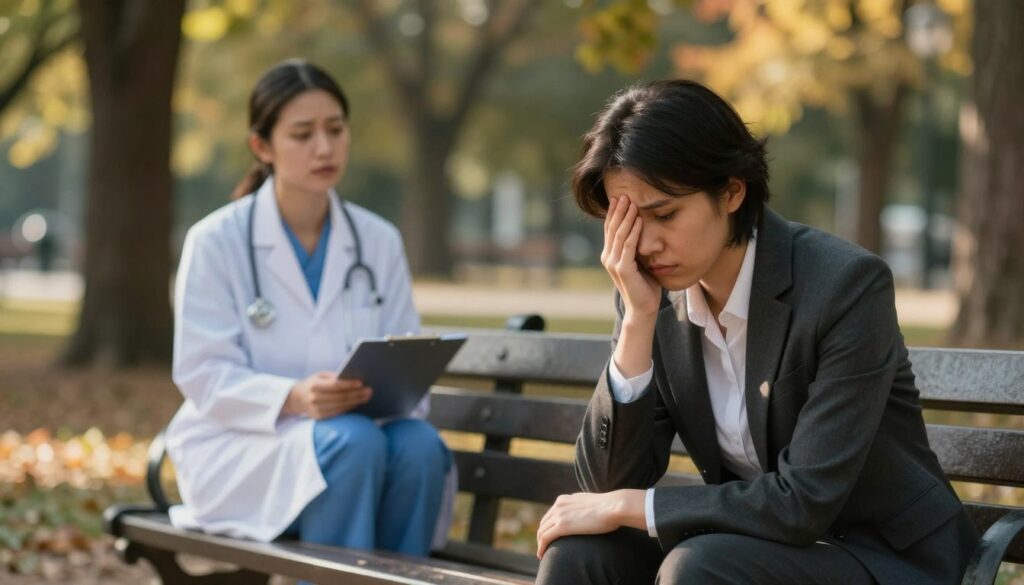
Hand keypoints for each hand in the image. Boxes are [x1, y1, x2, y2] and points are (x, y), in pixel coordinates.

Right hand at [283, 372, 371, 418]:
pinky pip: (338, 413)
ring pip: (341, 406)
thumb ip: (334, 377)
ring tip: (367, 397)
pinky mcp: (320, 417)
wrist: (298, 398)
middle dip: (357, 394)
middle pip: (340, 397)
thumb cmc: (314, 383)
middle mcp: (314, 399)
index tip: (361, 383)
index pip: (335, 386)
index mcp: (315, 385)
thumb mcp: (321, 376)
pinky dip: (349, 408)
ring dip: (356, 402)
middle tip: (369, 390)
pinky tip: (357, 403)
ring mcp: (316, 410)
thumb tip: (352, 378)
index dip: (349, 385)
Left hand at [536, 489, 645, 558]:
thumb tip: (587, 515)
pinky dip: (541, 547)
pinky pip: (545, 538)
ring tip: (542, 553)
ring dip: (540, 543)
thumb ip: (583, 508)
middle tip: (543, 547)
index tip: (549, 536)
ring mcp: (559, 514)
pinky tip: (542, 555)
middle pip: (544, 523)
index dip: (547, 526)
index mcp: (565, 499)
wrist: (613, 507)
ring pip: (542, 531)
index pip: (550, 514)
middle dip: (541, 535)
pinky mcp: (562, 525)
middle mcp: (559, 505)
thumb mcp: (591, 504)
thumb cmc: (609, 508)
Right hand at [601, 197, 660, 320]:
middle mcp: (608, 258)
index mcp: (610, 256)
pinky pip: (629, 245)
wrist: (643, 308)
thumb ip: (635, 249)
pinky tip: (639, 220)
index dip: (614, 213)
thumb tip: (642, 230)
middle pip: (612, 229)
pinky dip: (634, 231)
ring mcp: (614, 264)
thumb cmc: (644, 286)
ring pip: (620, 235)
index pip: (610, 230)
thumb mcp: (638, 262)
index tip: (619, 198)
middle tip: (624, 195)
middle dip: (618, 211)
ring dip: (626, 217)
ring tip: (632, 202)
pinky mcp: (623, 269)